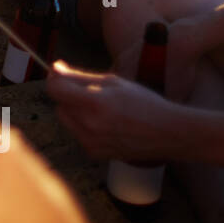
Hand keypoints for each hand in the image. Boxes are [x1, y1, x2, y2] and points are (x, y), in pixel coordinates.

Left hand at [47, 61, 180, 161]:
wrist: (169, 133)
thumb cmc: (144, 103)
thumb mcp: (113, 82)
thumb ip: (79, 77)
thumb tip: (54, 69)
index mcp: (94, 103)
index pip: (55, 89)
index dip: (55, 78)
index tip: (60, 72)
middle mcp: (89, 125)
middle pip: (59, 105)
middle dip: (68, 96)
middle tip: (91, 92)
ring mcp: (91, 142)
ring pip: (67, 120)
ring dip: (76, 112)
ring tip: (103, 109)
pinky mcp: (95, 153)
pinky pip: (78, 134)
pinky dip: (85, 127)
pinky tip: (107, 124)